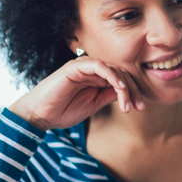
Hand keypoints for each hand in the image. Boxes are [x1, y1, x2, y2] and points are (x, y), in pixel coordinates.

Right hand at [9, 57, 145, 131]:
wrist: (40, 115)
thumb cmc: (63, 111)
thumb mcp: (94, 104)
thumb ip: (109, 95)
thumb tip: (128, 92)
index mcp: (96, 79)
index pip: (122, 80)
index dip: (133, 92)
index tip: (140, 108)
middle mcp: (92, 70)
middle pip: (121, 73)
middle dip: (133, 90)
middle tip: (140, 107)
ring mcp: (84, 67)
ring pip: (113, 69)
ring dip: (125, 87)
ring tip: (127, 104)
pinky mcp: (76, 66)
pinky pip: (100, 66)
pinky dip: (112, 76)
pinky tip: (119, 89)